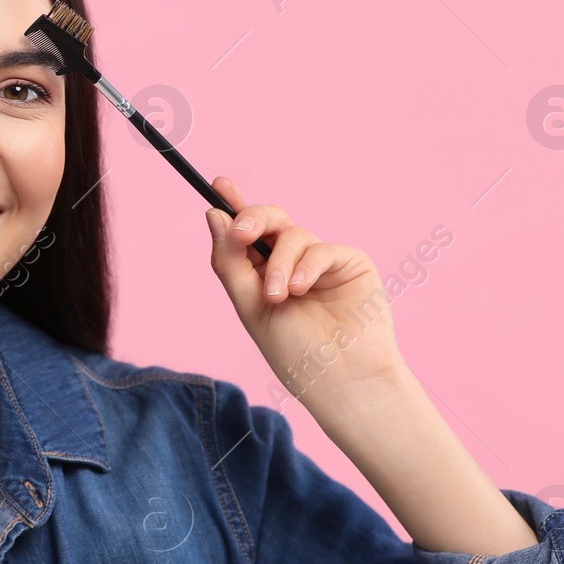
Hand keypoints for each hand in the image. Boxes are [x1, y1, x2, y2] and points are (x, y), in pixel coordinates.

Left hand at [204, 176, 404, 408]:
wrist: (338, 379)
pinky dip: (306, 266)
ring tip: (277, 297)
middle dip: (252, 219)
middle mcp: (292, 263)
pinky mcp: (349, 263)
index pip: (247, 234)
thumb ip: (230, 262)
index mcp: (263, 274)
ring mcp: (321, 262)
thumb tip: (214, 214)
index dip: (234, 206)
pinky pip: (321, 248)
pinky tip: (301, 290)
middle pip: (270, 220)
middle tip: (241, 233)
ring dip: (279, 265)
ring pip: (292, 234)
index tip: (218, 184)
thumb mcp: (250, 306)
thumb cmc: (294, 351)